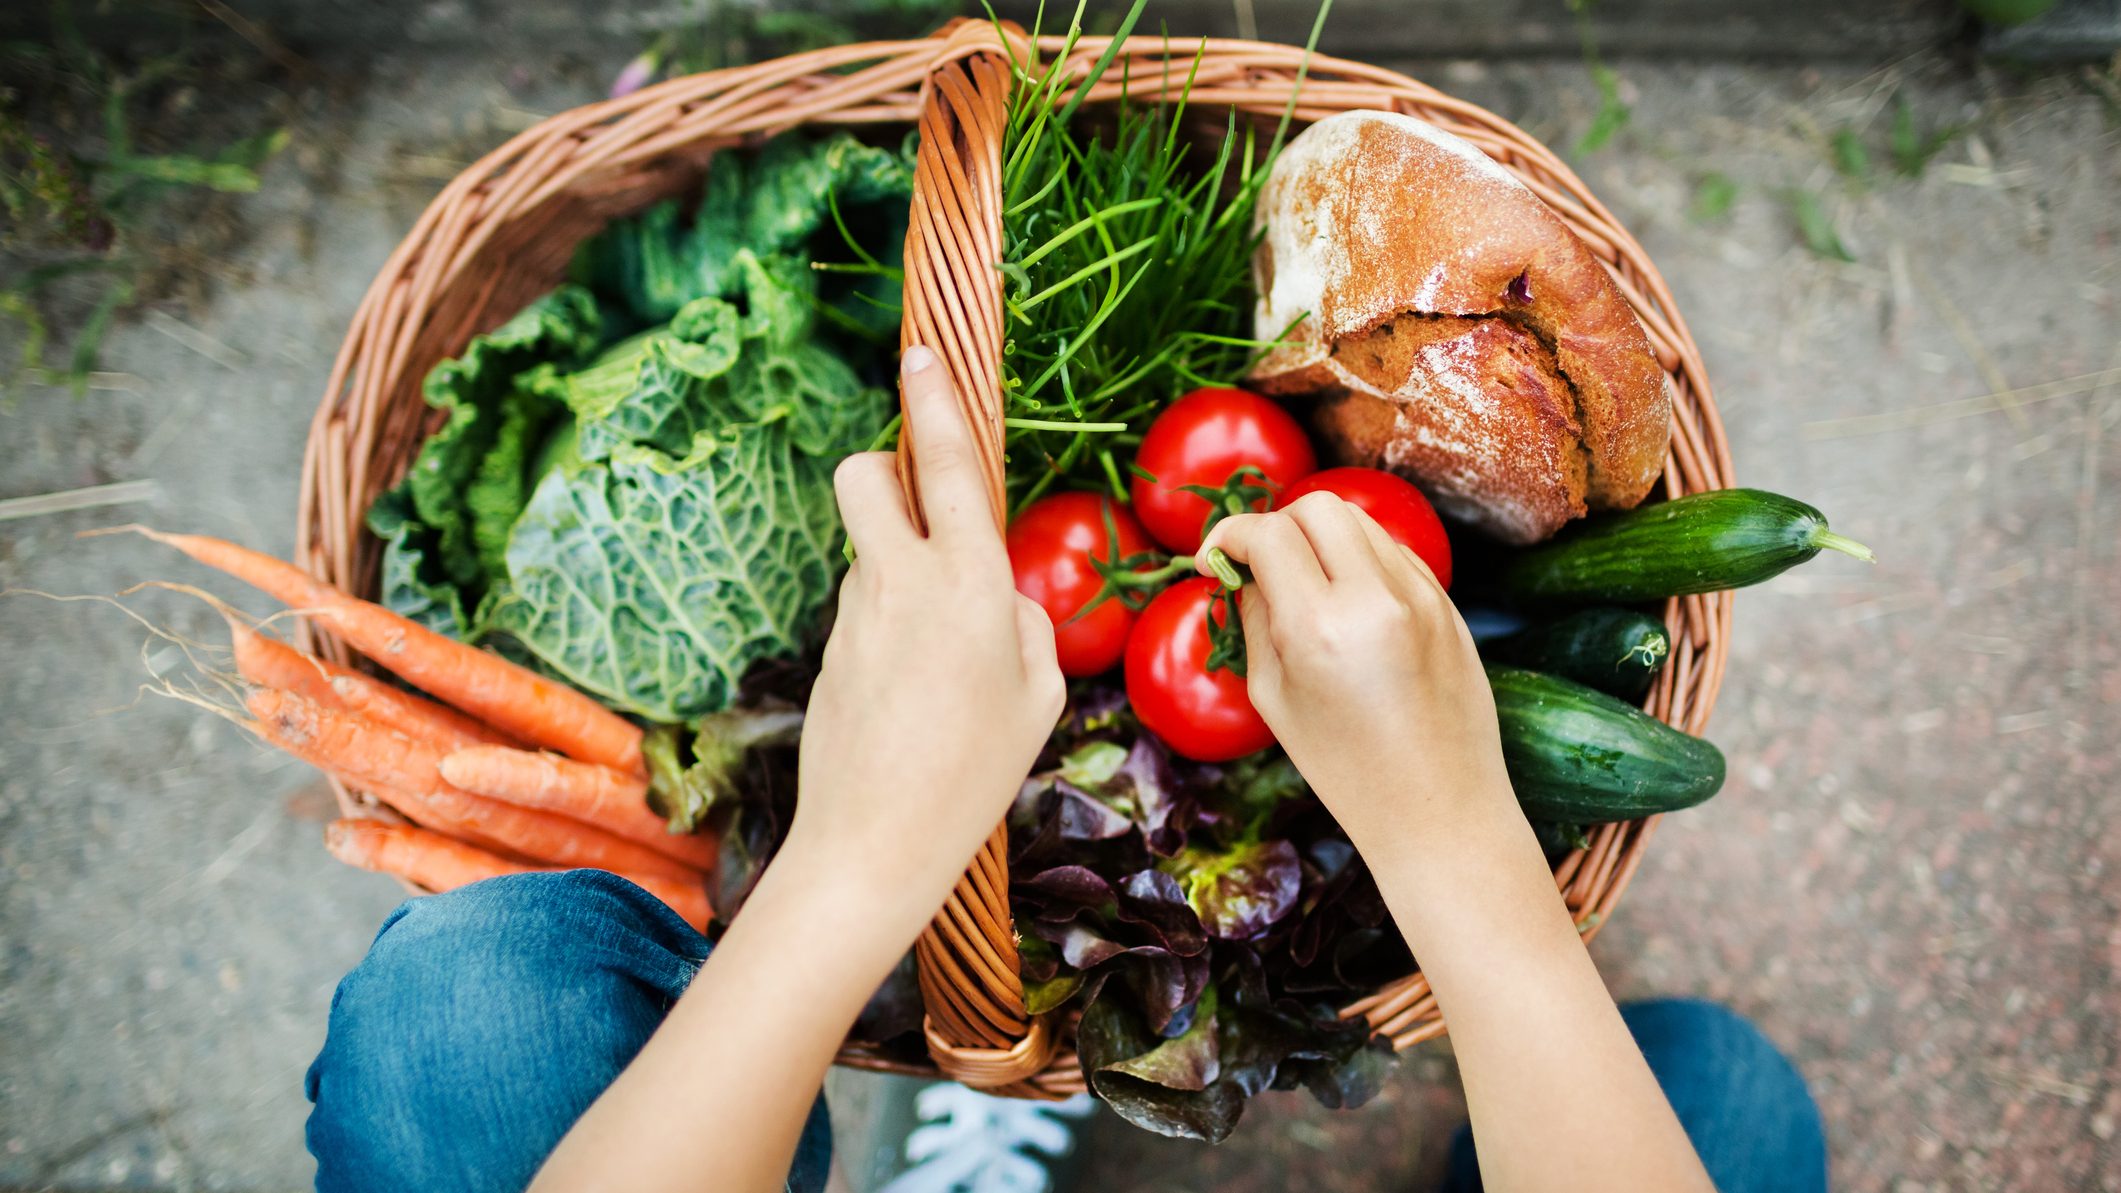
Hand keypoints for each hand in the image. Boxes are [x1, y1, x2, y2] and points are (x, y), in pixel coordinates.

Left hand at [785, 345, 1065, 937]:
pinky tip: (911, 703)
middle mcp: (900, 581)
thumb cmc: (974, 772)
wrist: (873, 842)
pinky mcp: (828, 651)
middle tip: (917, 508)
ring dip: (900, 573)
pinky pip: (865, 612)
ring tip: (939, 670)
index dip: (934, 401)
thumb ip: (1024, 625)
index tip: (920, 353)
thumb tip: (998, 597)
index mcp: (967, 582)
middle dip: (884, 467)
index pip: (947, 464)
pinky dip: (890, 633)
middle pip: (867, 475)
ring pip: (871, 553)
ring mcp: (855, 614)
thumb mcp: (1036, 695)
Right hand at [1197, 491, 1515, 856]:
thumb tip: (1243, 569)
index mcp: (1320, 627)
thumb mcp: (1274, 698)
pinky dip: (1361, 559)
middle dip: (1277, 525)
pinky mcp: (1446, 604)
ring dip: (1321, 538)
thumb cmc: (1345, 767)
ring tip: (1306, 585)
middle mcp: (1375, 598)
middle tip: (1260, 566)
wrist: (1438, 807)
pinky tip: (1348, 603)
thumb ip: (1255, 619)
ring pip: (1359, 521)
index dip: (1228, 536)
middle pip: (1316, 507)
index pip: (1267, 534)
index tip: (1213, 561)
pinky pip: (1393, 551)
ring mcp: (1420, 596)